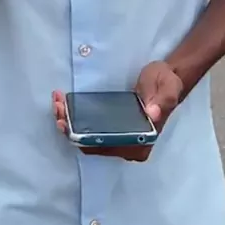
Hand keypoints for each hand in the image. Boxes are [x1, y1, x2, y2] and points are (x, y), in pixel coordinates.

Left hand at [52, 61, 182, 161]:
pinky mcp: (112, 126)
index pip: (106, 148)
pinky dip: (75, 117)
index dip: (84, 138)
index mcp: (141, 144)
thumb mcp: (167, 88)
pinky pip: (90, 127)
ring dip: (69, 122)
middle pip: (93, 144)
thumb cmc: (166, 83)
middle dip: (71, 128)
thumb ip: (161, 101)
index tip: (66, 122)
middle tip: (57, 108)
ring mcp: (119, 137)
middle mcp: (128, 146)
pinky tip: (64, 103)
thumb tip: (152, 114)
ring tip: (57, 103)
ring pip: (88, 137)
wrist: (166, 77)